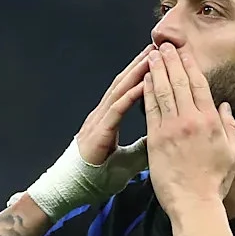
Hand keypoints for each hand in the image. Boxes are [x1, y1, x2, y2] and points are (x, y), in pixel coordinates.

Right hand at [75, 43, 154, 164]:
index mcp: (109, 119)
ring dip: (137, 72)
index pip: (128, 90)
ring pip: (120, 90)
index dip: (143, 74)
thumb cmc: (98, 176)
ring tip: (152, 56)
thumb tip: (159, 139)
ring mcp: (99, 120)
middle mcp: (103, 114)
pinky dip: (130, 95)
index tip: (160, 60)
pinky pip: (117, 109)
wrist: (74, 188)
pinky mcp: (99, 131)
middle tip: (159, 47)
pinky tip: (143, 84)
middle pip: (124, 83)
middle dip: (141, 64)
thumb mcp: (128, 160)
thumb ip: (142, 147)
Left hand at [143, 43, 234, 214]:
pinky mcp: (156, 139)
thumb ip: (229, 127)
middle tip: (164, 45)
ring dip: (157, 70)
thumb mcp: (232, 153)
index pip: (198, 85)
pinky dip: (148, 91)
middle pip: (179, 82)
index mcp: (211, 121)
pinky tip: (145, 79)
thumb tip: (224, 107)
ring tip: (153, 55)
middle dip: (171, 61)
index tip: (184, 52)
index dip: (190, 65)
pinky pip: (150, 109)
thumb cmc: (215, 182)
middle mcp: (191, 120)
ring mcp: (171, 128)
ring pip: (163, 91)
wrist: (194, 203)